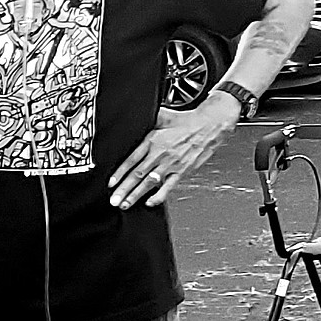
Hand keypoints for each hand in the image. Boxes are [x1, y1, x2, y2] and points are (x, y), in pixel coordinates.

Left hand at [108, 92, 239, 208]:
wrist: (209, 126)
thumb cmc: (187, 121)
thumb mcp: (162, 116)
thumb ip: (146, 120)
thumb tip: (133, 117)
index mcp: (152, 140)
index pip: (131, 159)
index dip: (120, 173)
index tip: (111, 183)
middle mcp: (160, 154)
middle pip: (137, 174)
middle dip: (124, 189)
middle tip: (113, 200)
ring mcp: (171, 164)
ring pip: (149, 183)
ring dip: (136, 195)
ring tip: (125, 204)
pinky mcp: (181, 171)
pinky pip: (168, 187)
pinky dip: (158, 196)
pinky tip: (149, 203)